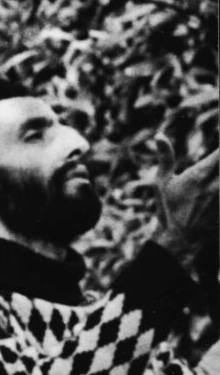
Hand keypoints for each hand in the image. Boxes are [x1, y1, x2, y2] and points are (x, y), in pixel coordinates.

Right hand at [151, 141, 218, 270]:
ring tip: (217, 177)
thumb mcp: (162, 182)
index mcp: (198, 176)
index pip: (219, 153)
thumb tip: (159, 135)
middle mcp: (215, 185)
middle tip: (216, 162)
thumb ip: (165, 157)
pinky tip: (218, 186)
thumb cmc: (169, 208)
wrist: (181, 239)